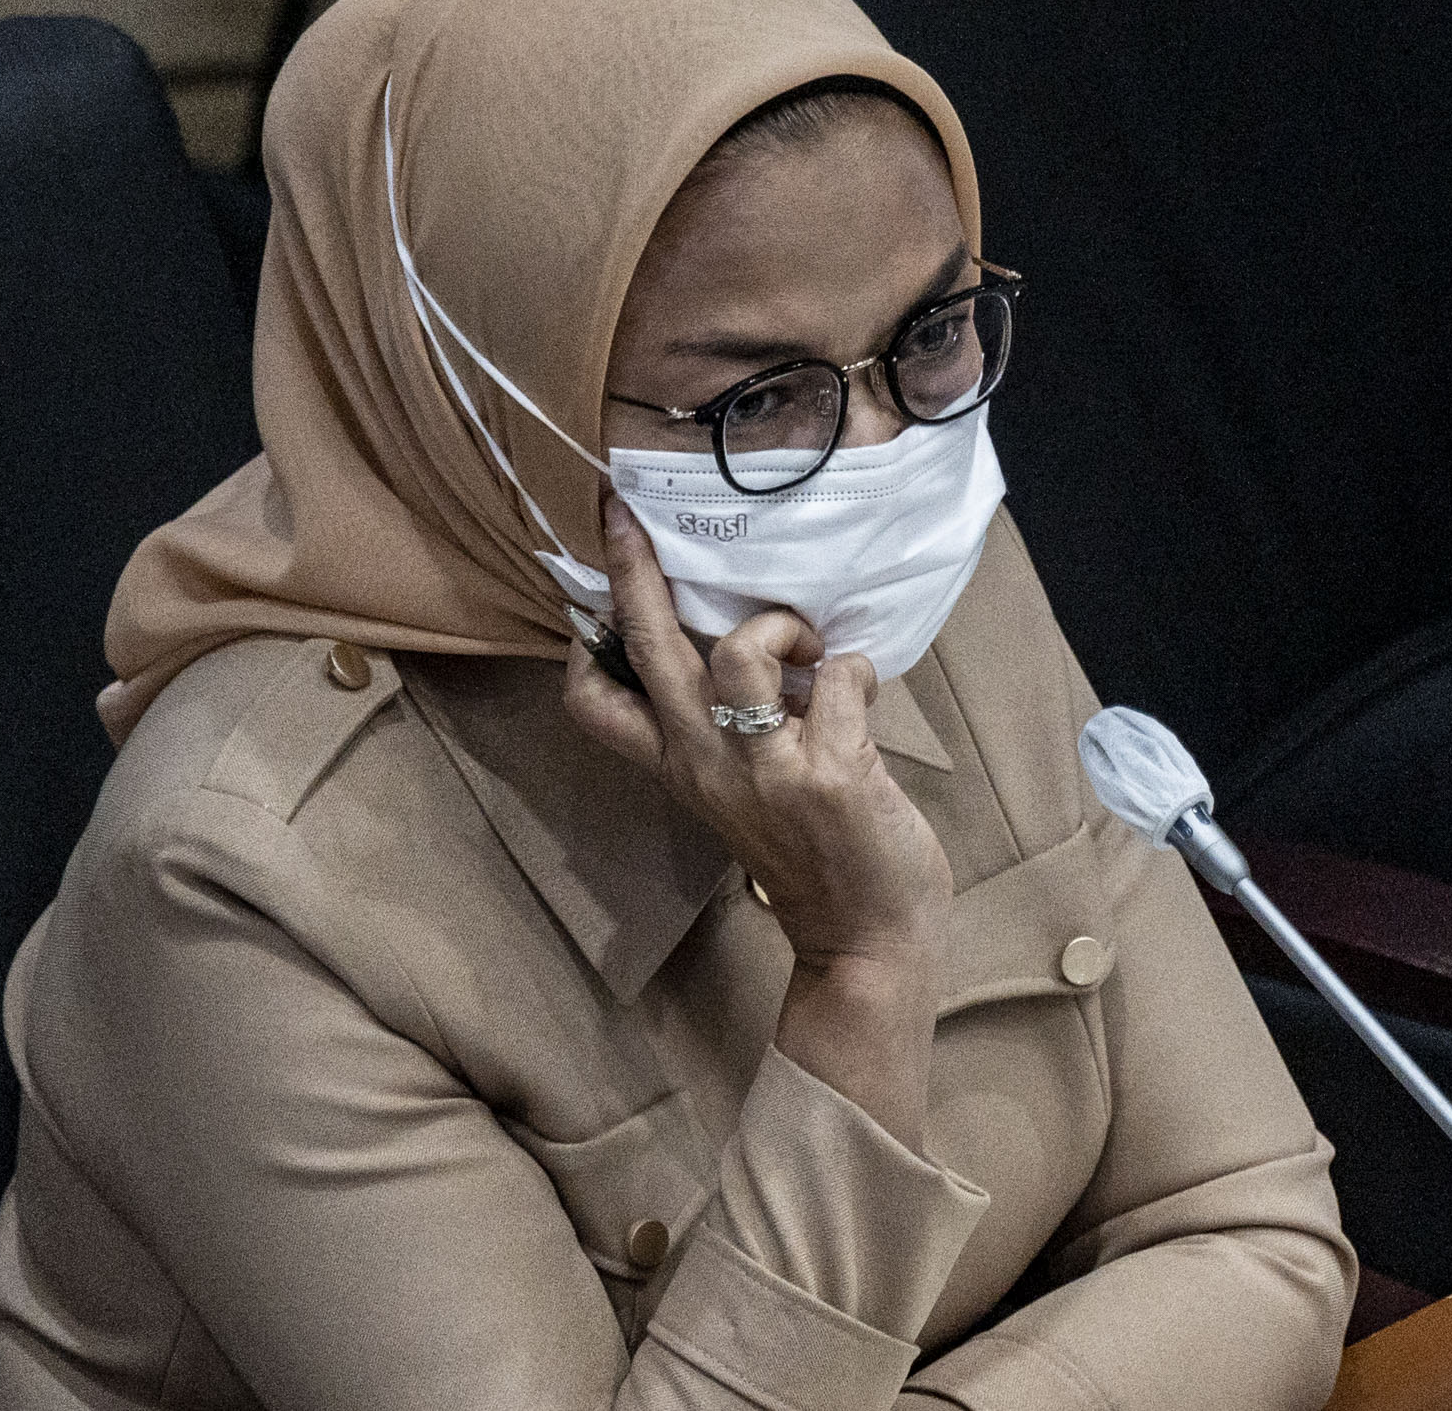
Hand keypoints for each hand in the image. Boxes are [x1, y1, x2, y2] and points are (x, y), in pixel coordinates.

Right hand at [564, 503, 952, 1143]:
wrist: (865, 937)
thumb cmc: (816, 854)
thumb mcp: (746, 793)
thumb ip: (737, 729)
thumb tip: (751, 645)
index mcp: (682, 769)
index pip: (594, 706)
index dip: (584, 647)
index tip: (588, 593)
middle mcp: (707, 764)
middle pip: (653, 651)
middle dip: (634, 572)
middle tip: (624, 515)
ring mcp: (765, 768)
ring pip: (741, 652)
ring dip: (783, 627)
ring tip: (810, 649)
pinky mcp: (827, 773)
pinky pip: (840, 676)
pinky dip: (858, 668)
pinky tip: (867, 695)